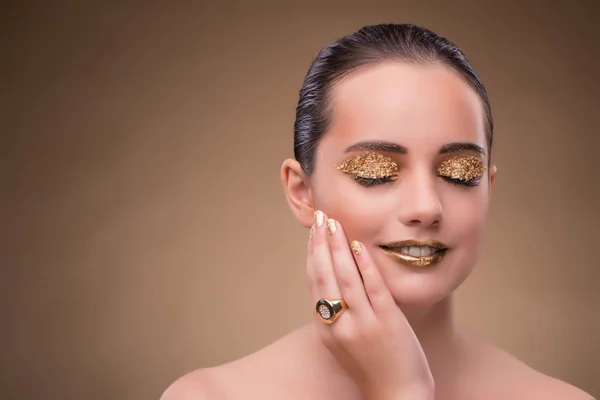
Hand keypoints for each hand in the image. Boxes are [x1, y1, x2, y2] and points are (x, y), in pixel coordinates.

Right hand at [307, 210, 434, 399]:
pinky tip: (359, 245)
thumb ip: (338, 314)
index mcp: (327, 330)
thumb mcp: (345, 342)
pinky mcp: (387, 323)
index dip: (312, 255)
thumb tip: (335, 282)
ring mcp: (363, 324)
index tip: (313, 233)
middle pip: (324, 276)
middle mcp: (339, 325)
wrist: (397, 396)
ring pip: (345, 278)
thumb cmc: (373, 367)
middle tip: (320, 217)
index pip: (314, 283)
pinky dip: (364, 265)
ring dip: (338, 247)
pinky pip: (372, 288)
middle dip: (321, 243)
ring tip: (334, 223)